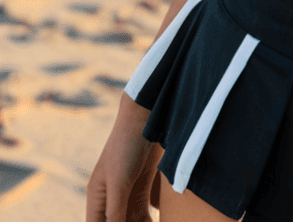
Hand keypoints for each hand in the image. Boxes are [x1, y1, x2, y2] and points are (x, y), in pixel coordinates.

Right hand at [86, 94, 160, 221]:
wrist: (147, 118)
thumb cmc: (126, 147)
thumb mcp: (119, 183)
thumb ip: (114, 212)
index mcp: (97, 198)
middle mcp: (110, 199)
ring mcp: (127, 193)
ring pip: (131, 221)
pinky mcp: (143, 188)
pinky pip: (144, 213)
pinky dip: (148, 220)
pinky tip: (158, 220)